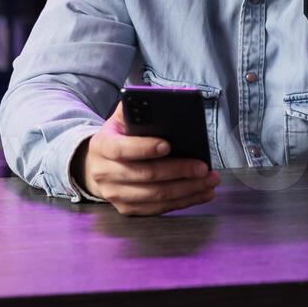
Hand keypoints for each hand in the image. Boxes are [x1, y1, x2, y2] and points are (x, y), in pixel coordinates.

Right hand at [74, 104, 219, 215]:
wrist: (98, 164)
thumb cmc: (120, 136)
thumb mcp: (122, 118)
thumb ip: (138, 106)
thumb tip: (164, 98)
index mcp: (102, 146)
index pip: (122, 148)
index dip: (145, 148)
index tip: (168, 145)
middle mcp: (104, 173)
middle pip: (146, 175)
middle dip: (178, 171)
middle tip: (203, 167)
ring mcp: (114, 194)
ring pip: (155, 195)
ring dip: (187, 190)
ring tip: (209, 181)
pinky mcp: (126, 209)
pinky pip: (158, 209)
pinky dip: (183, 202)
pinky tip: (201, 193)